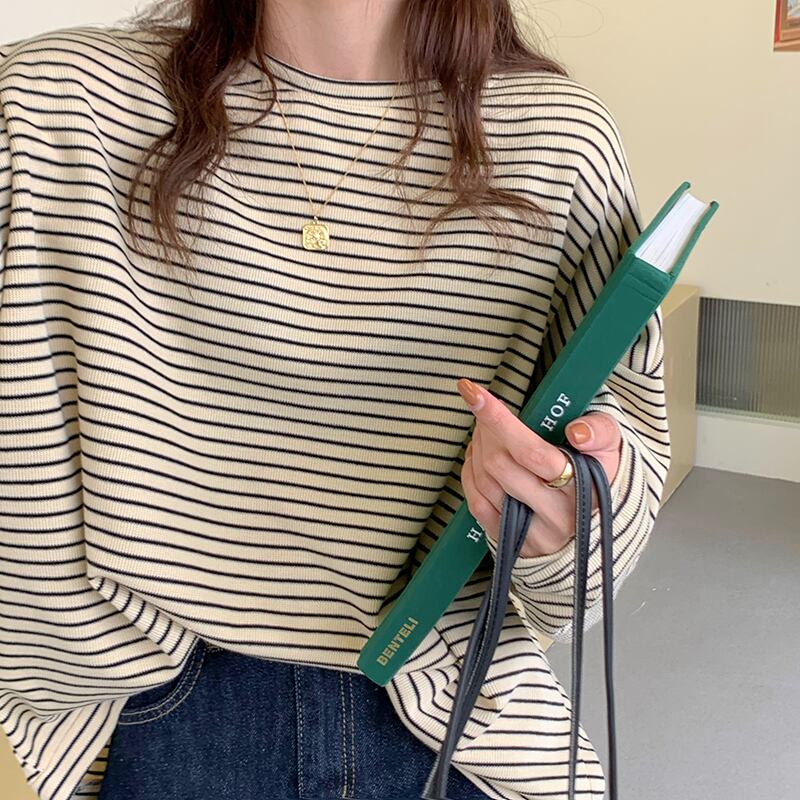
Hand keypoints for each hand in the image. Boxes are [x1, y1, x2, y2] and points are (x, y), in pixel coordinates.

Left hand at [456, 378, 622, 558]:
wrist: (600, 517)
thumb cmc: (600, 469)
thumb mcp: (611, 444)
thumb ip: (601, 431)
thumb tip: (577, 432)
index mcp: (583, 488)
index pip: (532, 452)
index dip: (499, 420)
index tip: (475, 393)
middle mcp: (557, 515)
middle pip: (501, 465)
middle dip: (486, 430)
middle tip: (487, 409)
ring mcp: (534, 532)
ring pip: (486, 482)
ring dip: (476, 448)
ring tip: (484, 430)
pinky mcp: (514, 542)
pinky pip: (478, 505)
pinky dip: (470, 475)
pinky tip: (477, 458)